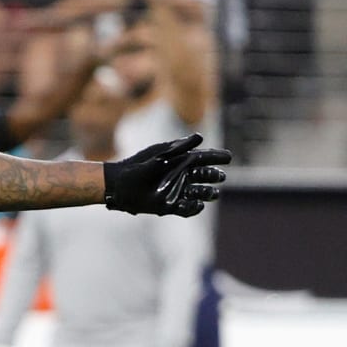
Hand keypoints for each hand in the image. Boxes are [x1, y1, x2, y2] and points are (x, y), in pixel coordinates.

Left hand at [102, 134, 229, 216]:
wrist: (118, 186)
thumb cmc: (137, 167)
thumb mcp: (159, 155)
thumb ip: (179, 147)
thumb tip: (200, 138)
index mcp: (180, 160)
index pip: (204, 157)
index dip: (217, 157)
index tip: (229, 157)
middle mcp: (181, 175)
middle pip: (205, 175)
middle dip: (214, 175)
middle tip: (219, 176)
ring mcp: (176, 190)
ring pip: (199, 193)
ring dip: (208, 193)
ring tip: (212, 194)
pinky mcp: (169, 206)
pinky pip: (187, 209)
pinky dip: (194, 208)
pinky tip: (198, 205)